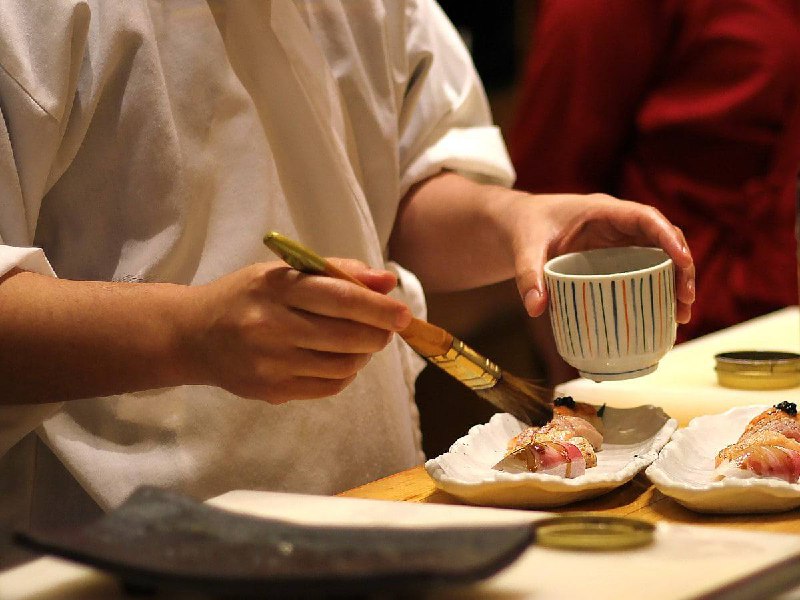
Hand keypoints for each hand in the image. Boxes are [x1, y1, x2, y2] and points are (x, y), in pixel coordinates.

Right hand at [179, 259, 412, 402]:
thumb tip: (387, 282)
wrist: (193, 335)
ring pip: (343, 365)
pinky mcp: (271, 390)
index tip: (404, 314)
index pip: (341, 298)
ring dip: (364, 355)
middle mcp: (271, 325)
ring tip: (361, 342)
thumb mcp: (284, 272)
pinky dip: (345, 373)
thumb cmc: (246, 297)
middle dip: (378, 334)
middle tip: (386, 329)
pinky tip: (339, 360)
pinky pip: (329, 387)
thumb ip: (338, 272)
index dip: (379, 308)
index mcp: (276, 287)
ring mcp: (270, 363)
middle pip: (346, 336)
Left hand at [502, 192, 694, 322]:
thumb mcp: (524, 248)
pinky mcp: (615, 257)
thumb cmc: (525, 227)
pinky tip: (662, 315)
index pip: (645, 217)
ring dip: (675, 282)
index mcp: (603, 211)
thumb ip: (528, 274)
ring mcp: (620, 240)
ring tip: (681, 316)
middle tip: (685, 301)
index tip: (683, 261)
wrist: (518, 225)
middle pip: (663, 239)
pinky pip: (645, 270)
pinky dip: (657, 289)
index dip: (668, 237)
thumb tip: (536, 308)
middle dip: (681, 267)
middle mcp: (619, 223)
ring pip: (659, 257)